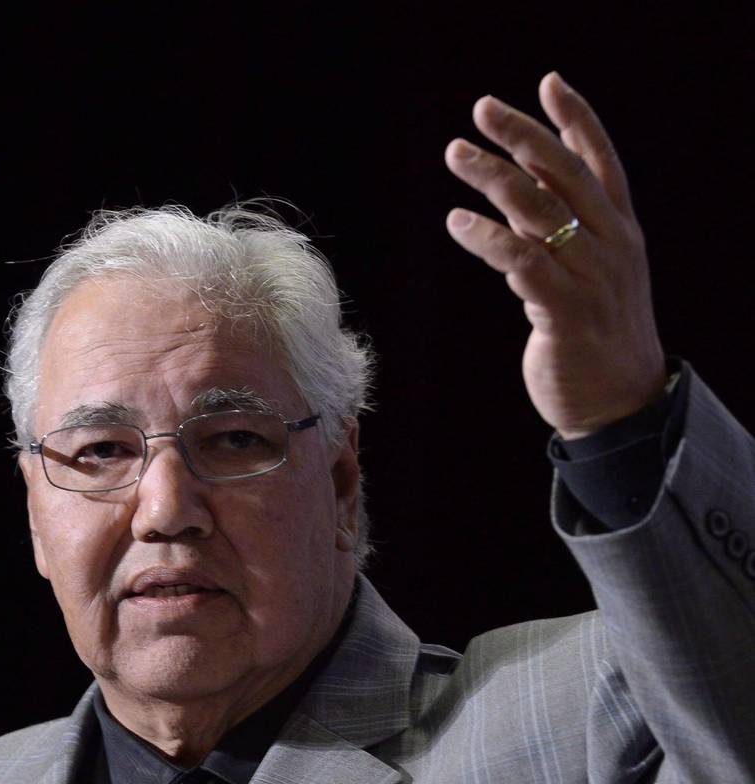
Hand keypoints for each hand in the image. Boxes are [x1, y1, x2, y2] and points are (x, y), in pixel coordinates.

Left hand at [444, 72, 666, 438]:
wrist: (619, 405)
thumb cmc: (597, 341)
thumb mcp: (593, 279)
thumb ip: (565, 239)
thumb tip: (522, 201)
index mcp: (621, 234)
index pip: (601, 163)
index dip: (577, 120)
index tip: (548, 83)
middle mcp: (611, 247)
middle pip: (565, 175)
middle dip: (523, 135)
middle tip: (481, 109)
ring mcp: (591, 278)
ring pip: (539, 210)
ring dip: (493, 176)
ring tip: (457, 153)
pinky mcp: (564, 312)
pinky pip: (520, 261)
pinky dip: (486, 237)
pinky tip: (458, 222)